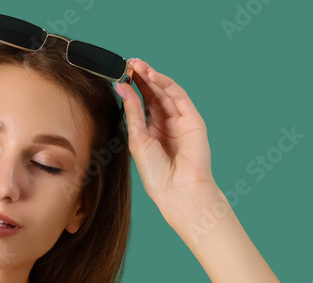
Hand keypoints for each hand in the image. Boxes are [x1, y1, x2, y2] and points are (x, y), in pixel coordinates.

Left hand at [115, 58, 216, 211]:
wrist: (177, 190)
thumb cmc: (156, 173)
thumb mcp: (138, 139)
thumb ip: (132, 113)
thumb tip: (122, 89)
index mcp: (151, 131)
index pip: (142, 104)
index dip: (132, 89)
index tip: (119, 75)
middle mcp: (166, 124)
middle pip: (153, 94)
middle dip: (141, 78)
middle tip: (128, 63)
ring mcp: (180, 120)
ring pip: (165, 93)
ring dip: (152, 77)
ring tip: (137, 65)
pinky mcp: (193, 119)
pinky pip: (178, 97)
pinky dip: (166, 84)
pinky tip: (153, 76)